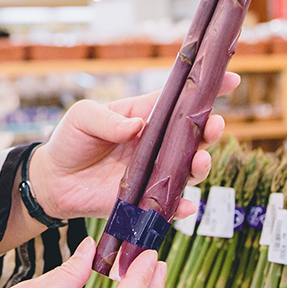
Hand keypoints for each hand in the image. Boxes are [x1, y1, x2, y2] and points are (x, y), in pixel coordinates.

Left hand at [26, 73, 239, 220]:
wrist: (53, 180)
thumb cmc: (71, 140)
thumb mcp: (83, 117)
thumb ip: (108, 119)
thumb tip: (137, 126)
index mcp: (146, 117)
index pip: (180, 101)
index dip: (206, 90)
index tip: (232, 80)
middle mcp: (157, 145)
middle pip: (193, 136)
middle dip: (210, 130)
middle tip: (214, 126)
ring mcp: (154, 173)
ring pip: (189, 170)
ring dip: (201, 165)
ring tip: (200, 161)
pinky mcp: (145, 200)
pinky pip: (170, 205)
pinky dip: (181, 207)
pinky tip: (186, 206)